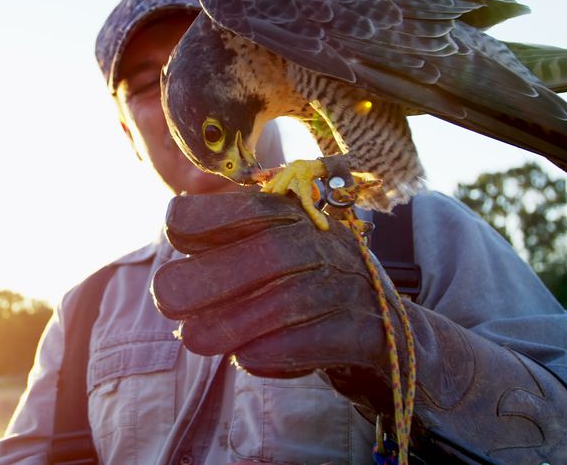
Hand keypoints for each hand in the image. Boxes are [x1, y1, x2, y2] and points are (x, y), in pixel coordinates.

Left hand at [152, 191, 397, 379]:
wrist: (401, 344)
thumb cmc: (318, 302)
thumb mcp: (277, 272)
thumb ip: (231, 264)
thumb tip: (170, 282)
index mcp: (304, 223)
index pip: (256, 207)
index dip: (212, 216)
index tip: (173, 231)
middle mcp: (332, 248)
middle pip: (273, 253)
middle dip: (213, 273)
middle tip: (165, 298)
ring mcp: (357, 289)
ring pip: (295, 299)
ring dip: (238, 319)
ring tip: (194, 339)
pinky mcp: (377, 335)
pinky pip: (331, 337)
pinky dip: (285, 349)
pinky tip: (247, 358)